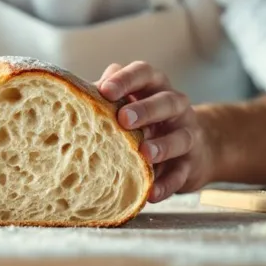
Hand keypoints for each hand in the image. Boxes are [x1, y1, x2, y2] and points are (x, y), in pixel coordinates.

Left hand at [97, 62, 212, 203]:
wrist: (193, 148)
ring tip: (144, 153)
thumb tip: (73, 97)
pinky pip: (181, 174)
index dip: (125, 79)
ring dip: (162, 145)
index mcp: (154, 87)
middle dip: (145, 109)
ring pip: (180, 136)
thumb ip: (106, 99)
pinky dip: (167, 184)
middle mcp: (174, 106)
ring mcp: (187, 134)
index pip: (143, 73)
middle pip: (165, 101)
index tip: (105, 91)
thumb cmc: (146, 122)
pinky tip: (151, 192)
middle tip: (124, 119)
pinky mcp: (191, 164)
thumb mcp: (129, 104)